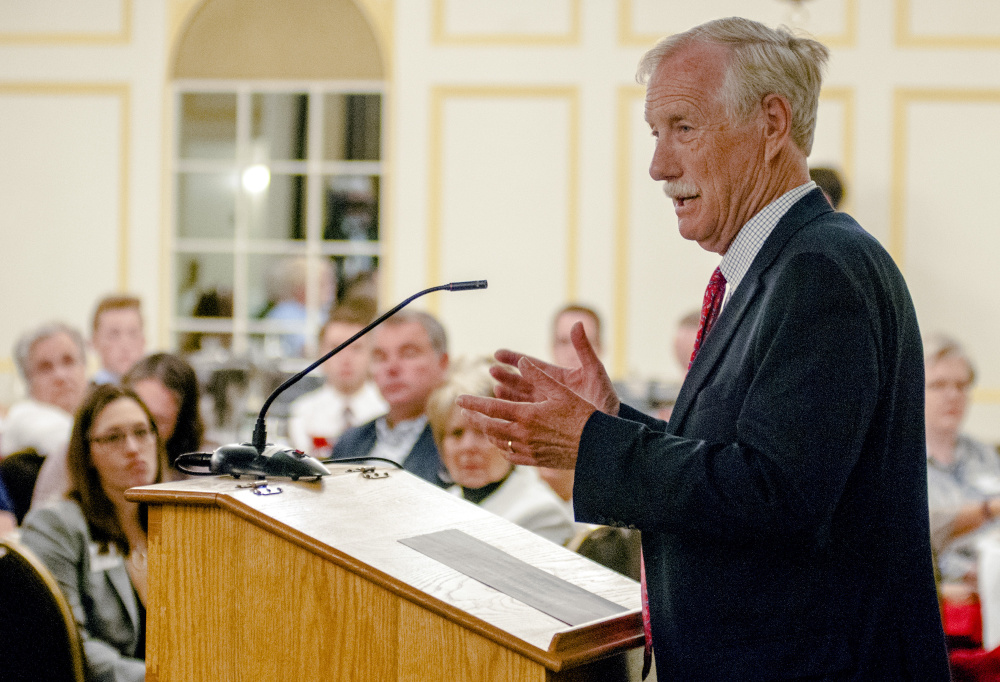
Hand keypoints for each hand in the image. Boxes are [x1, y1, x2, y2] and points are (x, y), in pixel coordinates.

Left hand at [457, 356, 597, 469]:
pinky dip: (502, 446)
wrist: (597, 446)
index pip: (491, 407)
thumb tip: (522, 362)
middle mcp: (523, 434)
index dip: (473, 403)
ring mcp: (528, 450)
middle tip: (464, 410)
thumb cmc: (583, 415)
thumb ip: (539, 376)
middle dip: (475, 417)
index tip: (460, 398)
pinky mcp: (536, 460)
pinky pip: (511, 455)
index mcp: (526, 415)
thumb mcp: (562, 390)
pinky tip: (502, 442)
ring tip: (482, 423)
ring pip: (498, 441)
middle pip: (489, 426)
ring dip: (487, 431)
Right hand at [491, 322, 619, 415]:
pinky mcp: (546, 422)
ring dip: (507, 393)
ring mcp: (547, 407)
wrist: (610, 427)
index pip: (531, 365)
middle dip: (506, 376)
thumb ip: (584, 348)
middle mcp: (549, 390)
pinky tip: (504, 410)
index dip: (513, 359)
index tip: (497, 354)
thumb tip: (576, 323)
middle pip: (522, 380)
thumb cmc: (605, 397)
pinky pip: (526, 416)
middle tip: (492, 371)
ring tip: (495, 388)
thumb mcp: (594, 370)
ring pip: (521, 398)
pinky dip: (514, 412)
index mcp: (557, 376)